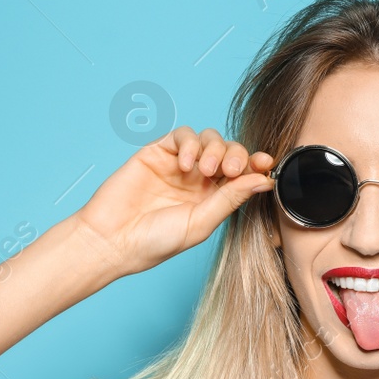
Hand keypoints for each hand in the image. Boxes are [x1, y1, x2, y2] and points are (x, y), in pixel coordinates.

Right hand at [71, 126, 274, 276]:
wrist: (112, 240)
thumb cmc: (154, 242)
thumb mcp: (201, 223)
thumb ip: (231, 199)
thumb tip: (264, 180)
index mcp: (213, 199)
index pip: (242, 174)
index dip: (256, 165)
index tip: (266, 163)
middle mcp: (198, 180)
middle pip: (229, 152)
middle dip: (236, 155)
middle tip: (230, 171)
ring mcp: (178, 165)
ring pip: (209, 138)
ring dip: (214, 148)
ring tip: (205, 170)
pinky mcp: (157, 153)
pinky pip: (182, 136)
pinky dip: (190, 143)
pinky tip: (185, 163)